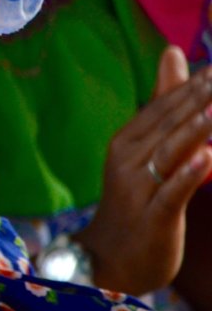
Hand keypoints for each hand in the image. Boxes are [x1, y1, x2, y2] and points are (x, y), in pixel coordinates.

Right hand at [75, 46, 211, 294]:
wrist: (109, 258)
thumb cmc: (135, 200)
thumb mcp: (146, 149)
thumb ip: (163, 103)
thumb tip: (173, 52)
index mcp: (127, 140)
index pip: (164, 105)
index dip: (194, 85)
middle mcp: (128, 159)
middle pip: (169, 124)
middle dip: (200, 100)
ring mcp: (138, 188)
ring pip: (171, 153)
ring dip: (196, 131)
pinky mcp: (152, 217)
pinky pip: (171, 193)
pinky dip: (188, 176)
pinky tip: (207, 160)